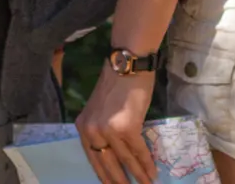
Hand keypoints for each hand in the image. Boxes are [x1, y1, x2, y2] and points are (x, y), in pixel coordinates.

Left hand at [75, 62, 155, 183]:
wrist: (128, 63)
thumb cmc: (118, 81)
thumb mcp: (101, 108)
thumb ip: (102, 127)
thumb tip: (115, 149)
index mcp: (83, 126)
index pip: (93, 158)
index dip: (104, 175)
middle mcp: (92, 131)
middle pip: (107, 163)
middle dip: (119, 180)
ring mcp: (109, 130)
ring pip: (125, 160)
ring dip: (137, 175)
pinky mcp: (127, 128)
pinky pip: (138, 150)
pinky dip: (146, 163)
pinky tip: (152, 172)